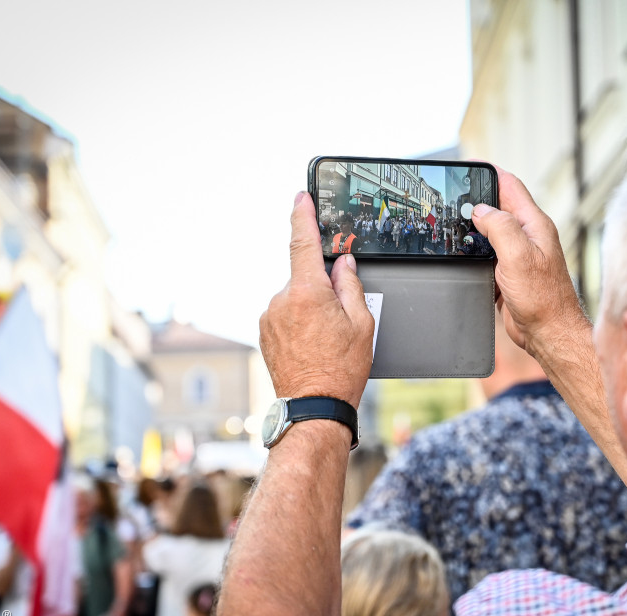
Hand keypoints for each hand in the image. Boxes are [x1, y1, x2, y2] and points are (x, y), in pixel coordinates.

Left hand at [260, 192, 374, 407]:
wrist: (314, 407)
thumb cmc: (340, 370)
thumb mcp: (361, 323)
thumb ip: (351, 285)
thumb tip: (342, 263)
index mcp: (306, 293)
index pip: (303, 243)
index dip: (303, 216)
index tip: (301, 197)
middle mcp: (281, 300)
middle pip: (304, 277)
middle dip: (322, 288)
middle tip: (339, 319)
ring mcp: (269, 317)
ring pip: (295, 298)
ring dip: (310, 308)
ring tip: (325, 340)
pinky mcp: (264, 333)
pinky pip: (285, 314)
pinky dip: (299, 322)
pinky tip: (312, 346)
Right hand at [471, 167, 589, 354]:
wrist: (548, 333)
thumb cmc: (543, 298)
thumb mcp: (519, 254)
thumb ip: (499, 227)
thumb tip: (481, 210)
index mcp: (533, 225)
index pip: (511, 186)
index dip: (490, 173)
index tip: (470, 166)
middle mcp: (527, 237)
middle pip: (498, 207)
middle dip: (478, 197)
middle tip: (455, 193)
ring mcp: (519, 256)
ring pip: (491, 232)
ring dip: (474, 226)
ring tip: (454, 220)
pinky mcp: (509, 274)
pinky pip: (488, 255)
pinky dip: (474, 251)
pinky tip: (463, 252)